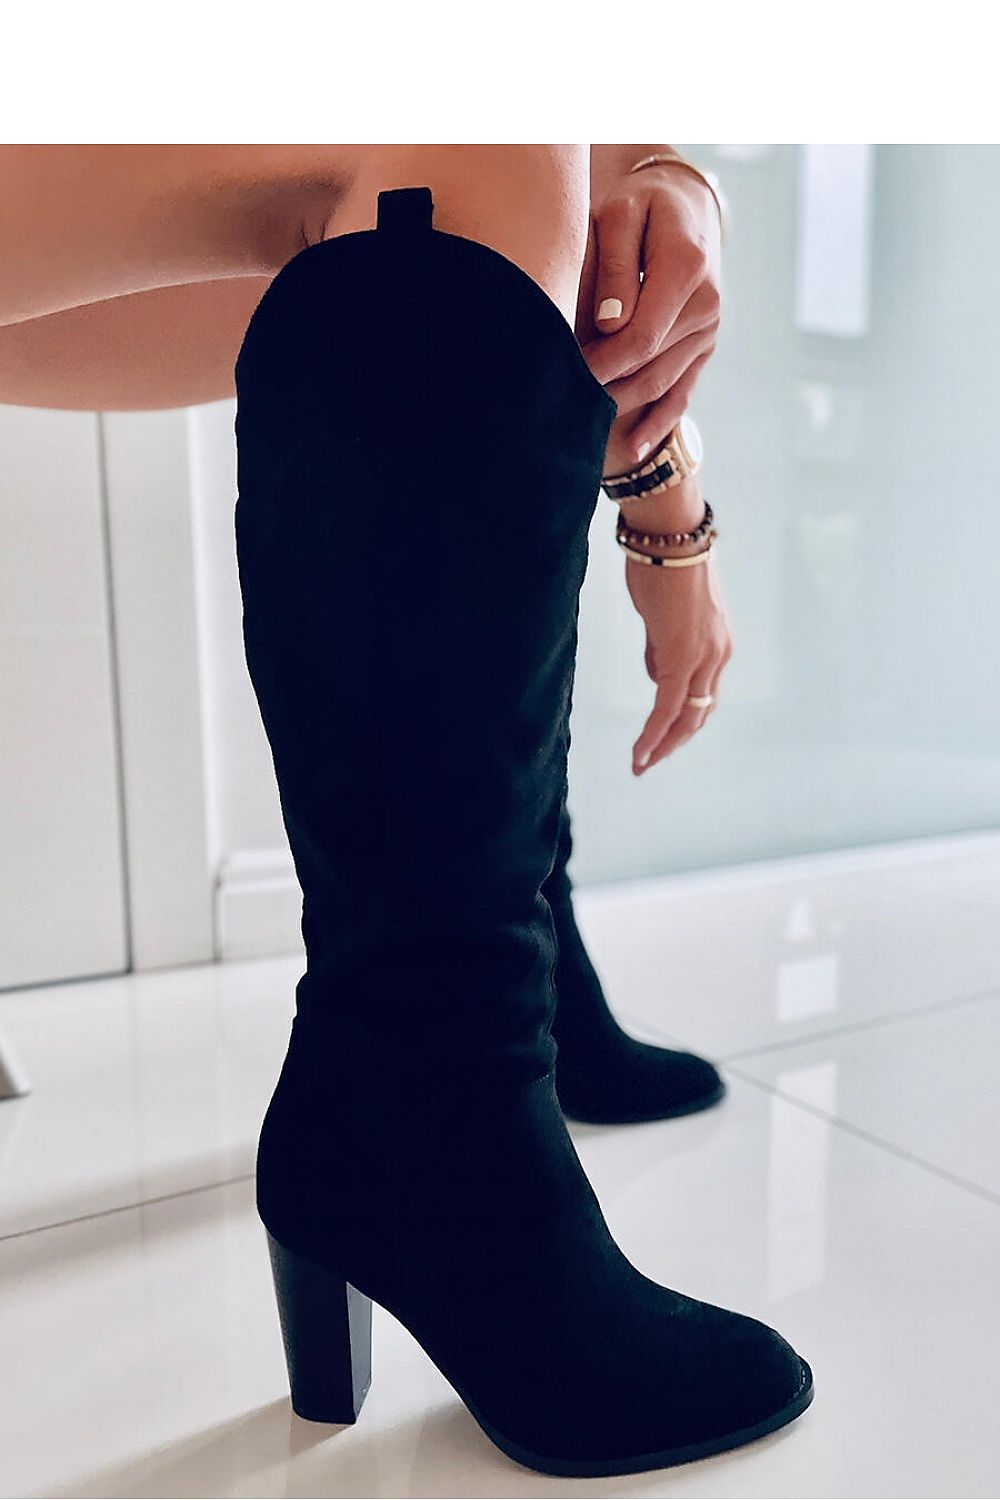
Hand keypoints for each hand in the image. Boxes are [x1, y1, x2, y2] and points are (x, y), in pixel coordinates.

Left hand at [575, 160, 721, 470]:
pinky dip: (657, 424)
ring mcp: (709, 331)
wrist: (687, 208)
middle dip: (604, 387)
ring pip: (661, 383)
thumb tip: (609, 322)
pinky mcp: (704, 348)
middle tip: (561, 407)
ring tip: (579, 427)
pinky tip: (630, 452)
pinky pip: (682, 393)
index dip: (601, 364)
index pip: (641, 335)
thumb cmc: (643, 206)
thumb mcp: (622, 215)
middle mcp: (706, 305)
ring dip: (621, 407)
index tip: (565, 377)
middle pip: (649, 365)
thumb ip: (615, 266)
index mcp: (687, 269)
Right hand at [624, 527, 732, 775]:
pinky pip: (667, 707)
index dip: (682, 721)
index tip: (661, 739)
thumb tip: (656, 674)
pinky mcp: (681, 657)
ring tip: (641, 763)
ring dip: (663, 744)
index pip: (702, 694)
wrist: (669, 537)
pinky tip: (640, 752)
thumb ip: (663, 646)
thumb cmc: (662, 564)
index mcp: (716, 643)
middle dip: (674, 742)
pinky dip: (653, 734)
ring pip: (687, 717)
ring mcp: (703, 657)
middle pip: (700, 714)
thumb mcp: (664, 614)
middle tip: (650, 762)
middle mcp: (718, 655)